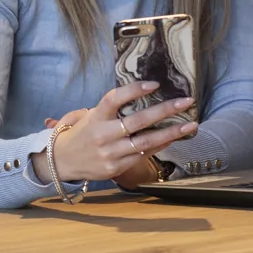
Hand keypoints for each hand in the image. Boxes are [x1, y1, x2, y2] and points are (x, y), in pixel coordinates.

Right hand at [32, 82, 197, 184]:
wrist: (61, 162)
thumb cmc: (82, 133)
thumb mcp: (89, 115)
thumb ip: (110, 107)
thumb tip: (140, 93)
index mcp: (95, 117)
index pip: (114, 99)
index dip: (134, 90)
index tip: (154, 84)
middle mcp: (102, 135)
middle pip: (137, 121)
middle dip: (165, 110)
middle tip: (186, 101)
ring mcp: (110, 154)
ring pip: (145, 142)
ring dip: (171, 132)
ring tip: (190, 124)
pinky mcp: (116, 168)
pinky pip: (143, 155)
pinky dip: (160, 146)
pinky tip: (174, 137)